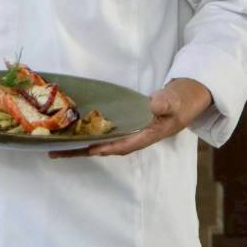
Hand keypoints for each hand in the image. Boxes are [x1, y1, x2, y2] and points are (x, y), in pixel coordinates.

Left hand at [50, 78, 212, 158]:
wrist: (191, 95)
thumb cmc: (185, 100)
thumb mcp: (178, 100)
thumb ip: (167, 103)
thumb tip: (153, 106)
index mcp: (148, 135)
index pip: (121, 145)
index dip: (102, 148)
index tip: (82, 150)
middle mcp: (137, 136)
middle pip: (106, 147)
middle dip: (81, 150)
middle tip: (55, 151)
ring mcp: (132, 130)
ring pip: (104, 140)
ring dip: (82, 142)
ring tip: (57, 143)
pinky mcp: (129, 122)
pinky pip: (107, 130)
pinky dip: (91, 130)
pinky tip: (76, 129)